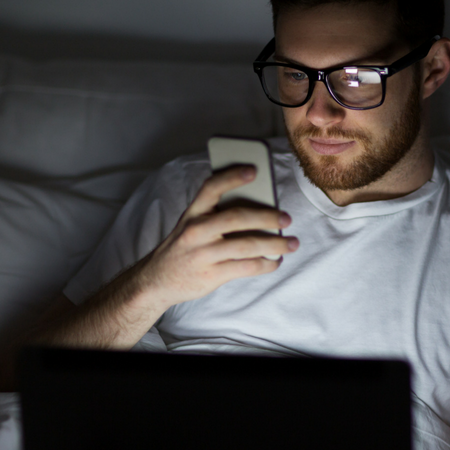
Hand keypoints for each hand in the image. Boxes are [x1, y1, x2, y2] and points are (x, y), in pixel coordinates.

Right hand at [143, 165, 298, 308]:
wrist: (157, 280)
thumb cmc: (185, 245)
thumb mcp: (192, 224)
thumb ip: (217, 214)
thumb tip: (261, 207)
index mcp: (193, 212)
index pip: (212, 187)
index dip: (232, 176)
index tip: (254, 169)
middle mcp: (196, 231)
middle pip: (237, 218)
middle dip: (267, 216)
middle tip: (287, 218)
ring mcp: (203, 254)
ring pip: (247, 246)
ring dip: (275, 244)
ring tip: (292, 243)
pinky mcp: (211, 275)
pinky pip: (246, 267)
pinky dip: (266, 264)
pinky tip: (275, 261)